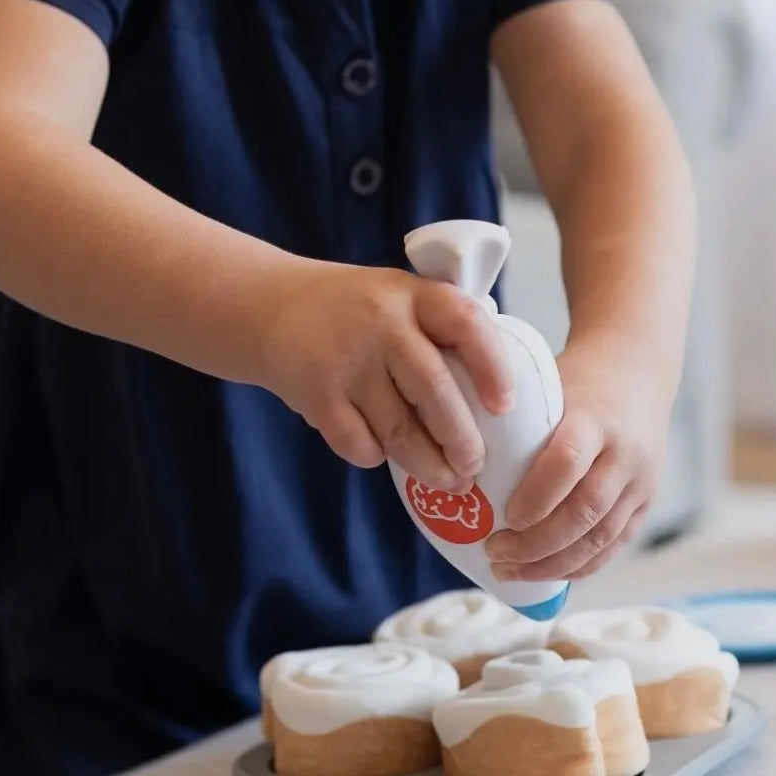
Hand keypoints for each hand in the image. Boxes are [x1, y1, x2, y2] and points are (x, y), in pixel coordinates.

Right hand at [256, 260, 513, 489]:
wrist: (270, 306)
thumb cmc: (357, 310)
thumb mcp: (402, 296)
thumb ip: (442, 329)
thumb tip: (498, 396)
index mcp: (414, 295)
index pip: (466, 323)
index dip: (493, 367)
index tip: (506, 406)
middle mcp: (382, 323)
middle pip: (434, 389)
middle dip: (461, 438)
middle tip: (476, 466)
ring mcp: (347, 360)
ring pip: (398, 428)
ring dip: (428, 464)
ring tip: (449, 481)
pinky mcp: (317, 394)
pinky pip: (358, 442)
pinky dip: (376, 456)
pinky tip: (385, 456)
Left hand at [483, 338, 673, 580]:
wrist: (638, 372)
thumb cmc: (578, 381)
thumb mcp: (549, 387)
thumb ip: (517, 424)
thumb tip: (455, 461)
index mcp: (595, 418)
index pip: (567, 462)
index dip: (535, 497)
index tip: (503, 517)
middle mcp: (625, 453)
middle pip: (585, 511)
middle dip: (536, 544)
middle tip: (494, 553)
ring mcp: (641, 481)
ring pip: (601, 538)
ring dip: (552, 564)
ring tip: (510, 571)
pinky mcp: (647, 502)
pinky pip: (614, 546)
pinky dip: (579, 567)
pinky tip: (545, 573)